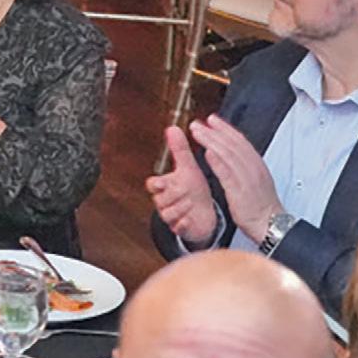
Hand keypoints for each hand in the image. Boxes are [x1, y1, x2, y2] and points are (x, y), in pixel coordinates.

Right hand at [146, 125, 221, 245]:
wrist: (206, 212)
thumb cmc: (195, 189)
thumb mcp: (188, 167)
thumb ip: (179, 149)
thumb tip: (172, 128)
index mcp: (164, 186)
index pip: (152, 184)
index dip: (158, 184)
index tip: (165, 182)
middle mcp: (164, 201)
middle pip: (160, 198)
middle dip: (176, 194)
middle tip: (187, 191)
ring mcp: (170, 216)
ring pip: (168, 213)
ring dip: (183, 208)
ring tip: (192, 203)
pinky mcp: (179, 229)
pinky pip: (177, 227)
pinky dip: (185, 223)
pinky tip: (191, 218)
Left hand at [187, 113, 281, 243]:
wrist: (270, 223)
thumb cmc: (260, 205)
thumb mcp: (255, 181)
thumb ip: (244, 167)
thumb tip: (230, 155)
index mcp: (257, 165)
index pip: (241, 141)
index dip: (225, 129)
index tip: (212, 119)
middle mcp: (253, 169)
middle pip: (233, 145)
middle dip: (214, 131)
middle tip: (198, 123)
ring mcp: (248, 179)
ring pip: (229, 155)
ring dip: (211, 141)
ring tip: (197, 132)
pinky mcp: (241, 192)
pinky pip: (228, 174)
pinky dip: (218, 162)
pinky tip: (207, 153)